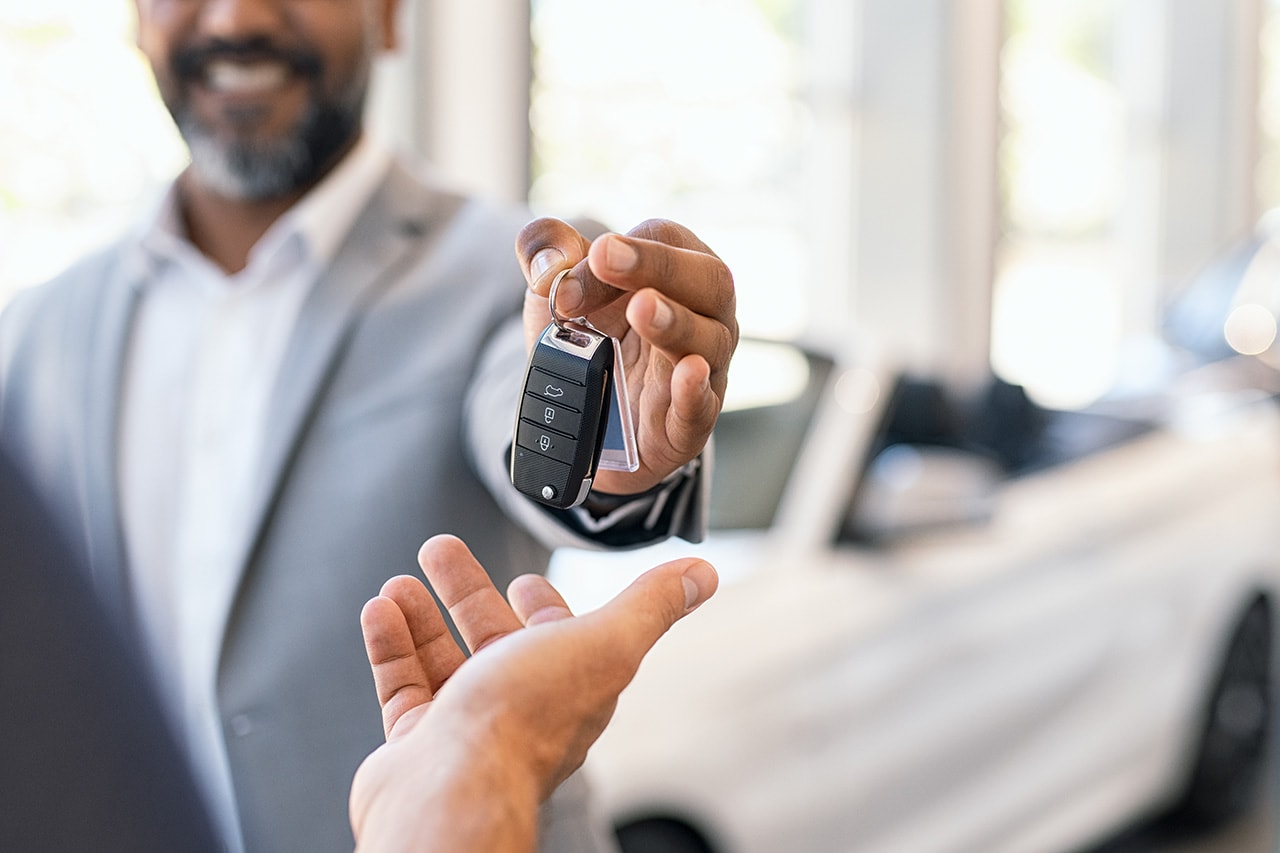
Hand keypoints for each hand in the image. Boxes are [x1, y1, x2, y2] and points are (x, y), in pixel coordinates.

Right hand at [349, 534, 717, 852]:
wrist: (452, 788)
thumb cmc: (525, 722)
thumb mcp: (604, 642)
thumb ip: (649, 606)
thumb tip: (701, 576)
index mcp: (568, 683)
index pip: (560, 638)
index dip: (544, 606)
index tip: (524, 579)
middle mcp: (518, 706)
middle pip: (491, 638)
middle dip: (467, 592)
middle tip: (440, 552)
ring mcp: (467, 727)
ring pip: (443, 660)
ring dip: (423, 616)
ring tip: (402, 581)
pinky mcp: (419, 744)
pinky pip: (402, 687)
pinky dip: (392, 646)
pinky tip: (381, 612)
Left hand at [516, 218, 738, 494]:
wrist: (586, 414)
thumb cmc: (589, 338)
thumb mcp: (557, 288)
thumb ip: (545, 252)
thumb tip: (551, 262)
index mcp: (676, 270)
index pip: (665, 241)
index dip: (627, 248)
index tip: (589, 260)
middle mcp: (703, 315)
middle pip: (710, 281)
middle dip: (659, 267)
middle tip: (608, 260)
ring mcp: (705, 370)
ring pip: (710, 342)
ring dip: (675, 323)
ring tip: (641, 310)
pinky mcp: (690, 423)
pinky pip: (703, 406)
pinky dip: (695, 390)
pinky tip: (687, 372)